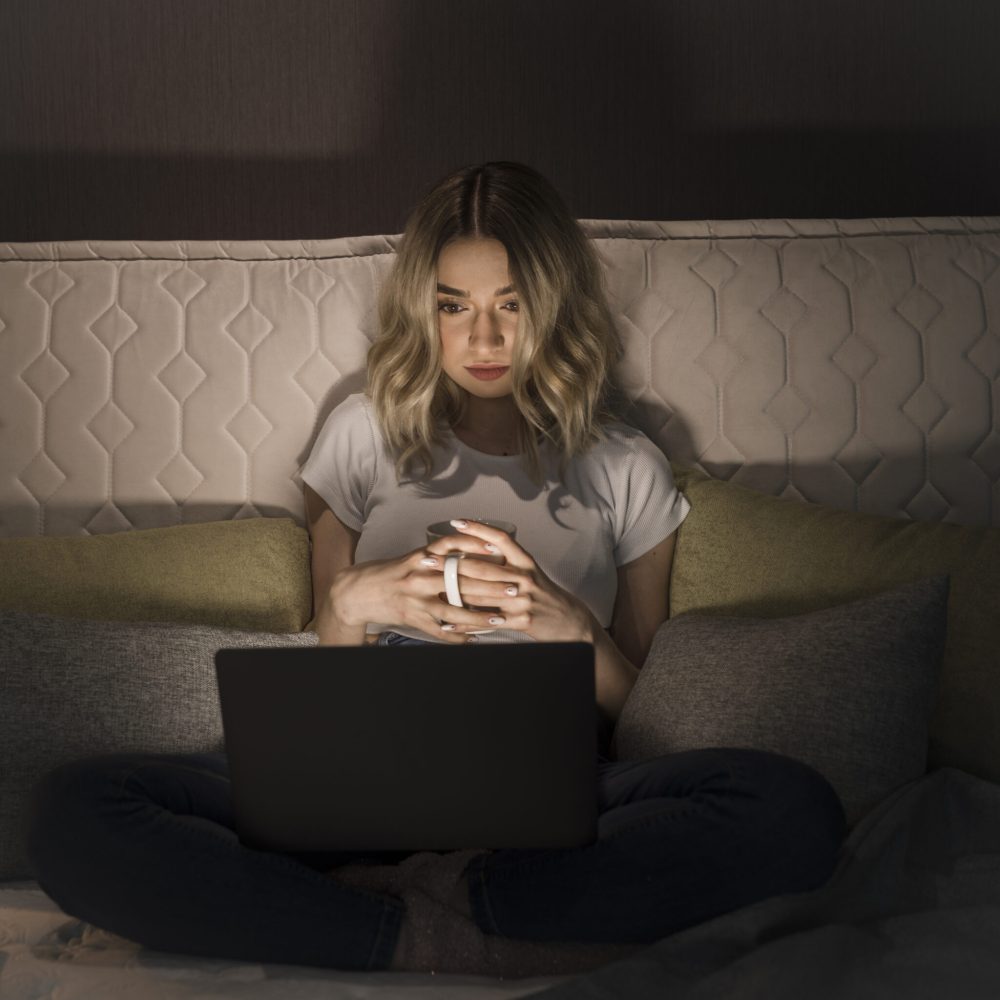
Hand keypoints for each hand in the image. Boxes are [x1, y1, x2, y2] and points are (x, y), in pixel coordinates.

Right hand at [328, 532, 510, 641]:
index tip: (502, 554)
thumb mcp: (413, 558)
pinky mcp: (412, 619)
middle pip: (462, 581)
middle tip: (514, 588)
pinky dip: (456, 637)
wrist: (358, 591)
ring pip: (453, 609)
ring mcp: (417, 599)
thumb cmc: (390, 573)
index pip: (456, 550)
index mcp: (423, 557)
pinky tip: (473, 640)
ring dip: (479, 616)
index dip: (480, 551)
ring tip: (499, 620)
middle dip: (491, 585)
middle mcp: (421, 576)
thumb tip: (468, 549)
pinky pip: (438, 631)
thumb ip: (438, 555)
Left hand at [434, 519, 593, 643]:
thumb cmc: (545, 595)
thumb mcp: (531, 573)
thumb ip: (507, 563)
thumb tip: (478, 550)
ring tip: (428, 588)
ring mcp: (522, 600)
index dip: (478, 528)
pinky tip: (447, 623)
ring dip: (451, 593)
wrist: (568, 621)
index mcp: (525, 562)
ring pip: (480, 595)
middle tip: (427, 558)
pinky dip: (464, 624)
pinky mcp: (521, 620)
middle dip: (451, 563)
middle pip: (482, 567)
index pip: (500, 539)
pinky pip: (486, 622)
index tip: (456, 522)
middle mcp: (524, 577)